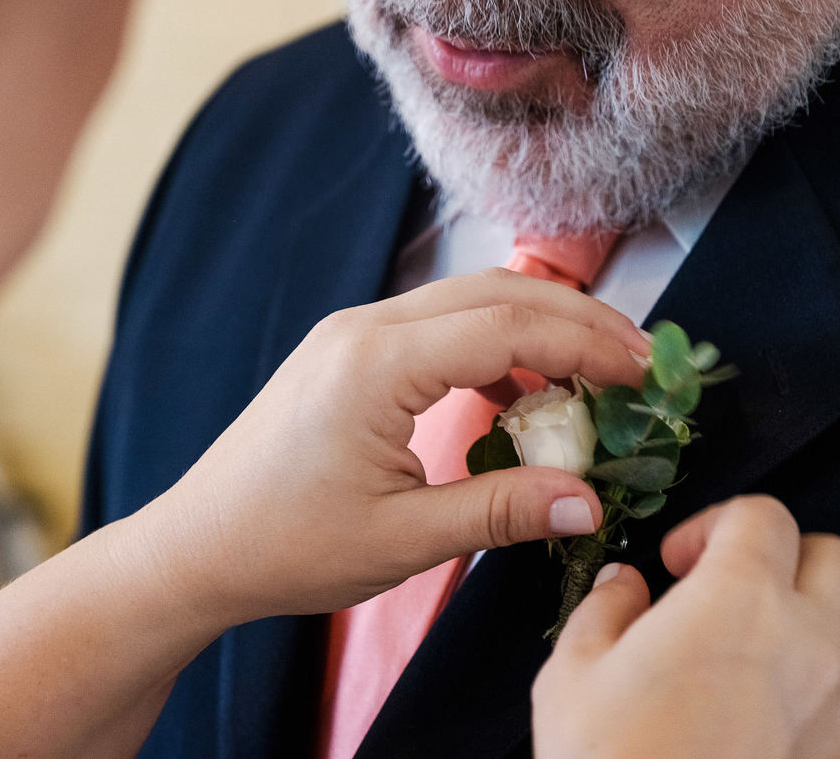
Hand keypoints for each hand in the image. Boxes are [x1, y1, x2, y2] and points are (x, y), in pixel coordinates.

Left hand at [133, 268, 648, 624]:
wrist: (197, 547)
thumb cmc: (286, 546)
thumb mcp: (403, 539)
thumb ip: (502, 511)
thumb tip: (590, 500)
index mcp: (375, 363)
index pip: (507, 327)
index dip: (585, 345)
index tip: (641, 372)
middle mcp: (365, 328)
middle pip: (495, 293)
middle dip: (576, 319)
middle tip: (638, 359)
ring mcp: (354, 333)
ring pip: (470, 302)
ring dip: (538, 329)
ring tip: (592, 377)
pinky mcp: (351, 352)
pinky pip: (441, 328)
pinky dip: (494, 349)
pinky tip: (520, 395)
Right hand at [532, 495, 839, 758]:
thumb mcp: (573, 674)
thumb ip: (604, 608)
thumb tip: (623, 585)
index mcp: (740, 599)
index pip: (765, 515)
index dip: (716, 523)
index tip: (678, 560)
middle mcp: (806, 642)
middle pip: (833, 558)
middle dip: (783, 558)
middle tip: (723, 589)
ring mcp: (833, 705)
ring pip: (838, 632)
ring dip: (792, 627)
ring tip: (724, 665)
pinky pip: (834, 698)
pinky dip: (799, 689)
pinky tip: (742, 720)